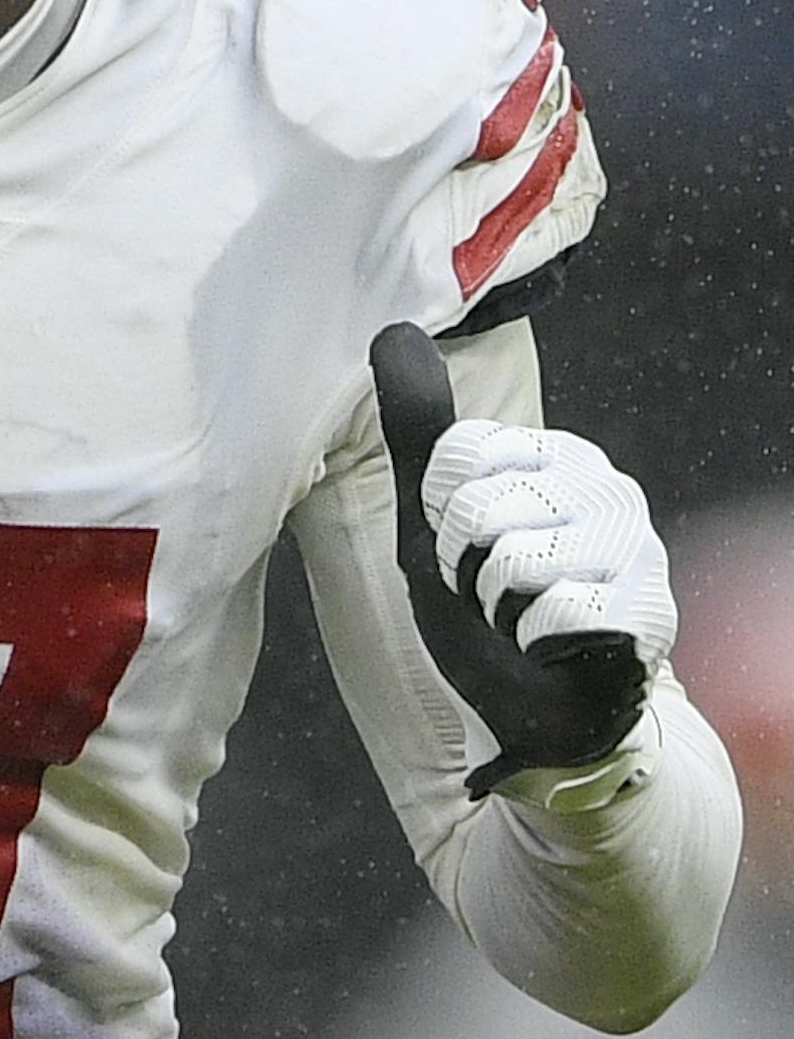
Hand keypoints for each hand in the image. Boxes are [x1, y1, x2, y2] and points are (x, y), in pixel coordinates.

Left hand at [370, 324, 669, 798]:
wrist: (536, 707)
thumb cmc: (485, 606)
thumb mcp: (434, 514)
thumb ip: (420, 429)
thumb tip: (393, 330)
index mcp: (556, 454)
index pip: (453, 457)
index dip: (438, 516)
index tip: (465, 547)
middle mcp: (607, 486)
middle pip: (476, 508)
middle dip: (462, 566)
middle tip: (494, 592)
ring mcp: (634, 547)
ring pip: (510, 561)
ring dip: (495, 608)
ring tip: (522, 617)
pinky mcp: (647, 610)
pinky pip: (550, 613)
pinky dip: (533, 643)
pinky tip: (555, 646)